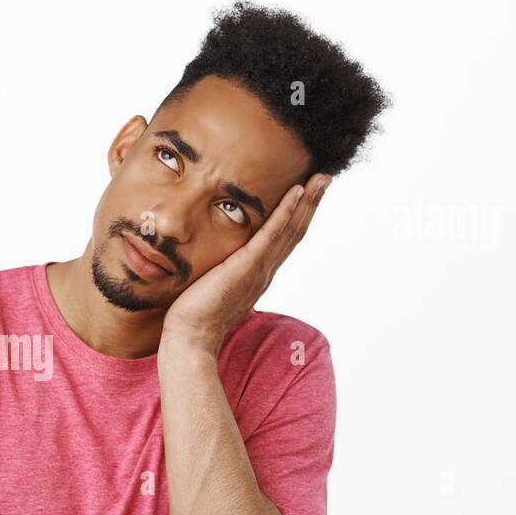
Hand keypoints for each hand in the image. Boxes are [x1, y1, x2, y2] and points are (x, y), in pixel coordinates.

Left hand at [161, 172, 331, 352]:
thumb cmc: (194, 314)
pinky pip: (272, 234)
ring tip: (320, 179)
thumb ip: (220, 271)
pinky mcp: (248, 266)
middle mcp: (265, 271)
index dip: (298, 216)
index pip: (284, 240)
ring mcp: (260, 269)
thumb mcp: (212, 285)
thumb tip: (213, 262)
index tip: (306, 193)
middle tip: (324, 178)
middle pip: (296, 231)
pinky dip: (286, 212)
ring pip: (291, 230)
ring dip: (307, 202)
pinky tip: (296, 192)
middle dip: (311, 204)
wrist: (190, 336)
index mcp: (258, 275)